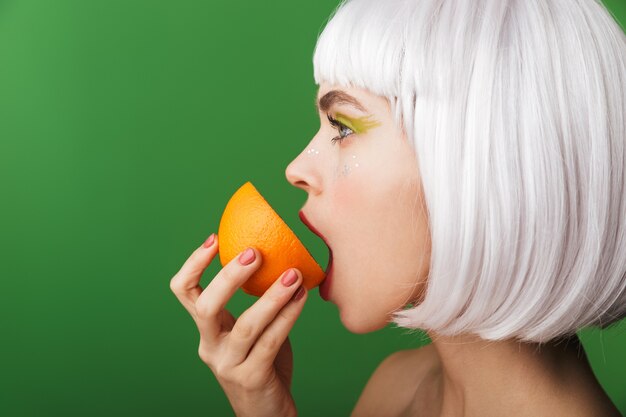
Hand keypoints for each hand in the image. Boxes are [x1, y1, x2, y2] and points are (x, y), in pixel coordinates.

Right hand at [170, 235, 307, 416]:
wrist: (267, 413)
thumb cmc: (263, 363)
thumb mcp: (252, 330)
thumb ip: (256, 303)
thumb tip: (280, 257)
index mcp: (206, 330)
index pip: (184, 292)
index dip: (194, 264)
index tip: (215, 238)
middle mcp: (209, 346)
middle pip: (205, 306)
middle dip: (228, 276)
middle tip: (255, 252)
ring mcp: (228, 364)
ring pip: (245, 326)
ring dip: (271, 296)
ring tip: (293, 274)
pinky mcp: (251, 378)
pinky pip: (270, 342)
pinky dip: (288, 317)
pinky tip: (302, 298)